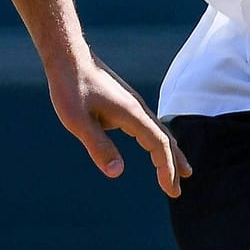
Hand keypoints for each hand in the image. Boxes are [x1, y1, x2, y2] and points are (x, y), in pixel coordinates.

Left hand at [45, 55, 190, 197]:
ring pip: (159, 132)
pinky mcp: (125, 103)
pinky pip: (148, 127)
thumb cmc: (70, 88)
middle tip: (177, 191)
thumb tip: (117, 173)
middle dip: (173, 166)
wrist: (68, 57)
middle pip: (165, 140)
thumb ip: (98, 146)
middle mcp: (138, 109)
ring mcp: (133, 105)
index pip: (158, 145)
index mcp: (132, 114)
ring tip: (181, 171)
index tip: (171, 190)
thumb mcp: (78, 122)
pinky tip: (154, 147)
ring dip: (171, 153)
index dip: (166, 168)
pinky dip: (158, 142)